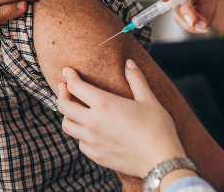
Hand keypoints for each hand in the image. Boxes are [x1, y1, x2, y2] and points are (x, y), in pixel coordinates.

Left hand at [58, 60, 188, 178]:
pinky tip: (88, 130)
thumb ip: (136, 79)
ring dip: (68, 115)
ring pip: (67, 126)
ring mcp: (93, 141)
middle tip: (65, 87)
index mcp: (104, 104)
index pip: (75, 86)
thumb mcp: (149, 99)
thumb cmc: (158, 128)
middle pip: (64, 106)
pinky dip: (80, 133)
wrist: (161, 161)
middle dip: (62, 93)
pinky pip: (80, 142)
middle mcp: (93, 122)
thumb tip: (129, 63)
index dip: (69, 76)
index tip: (67, 71)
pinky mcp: (96, 156)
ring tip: (74, 108)